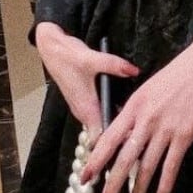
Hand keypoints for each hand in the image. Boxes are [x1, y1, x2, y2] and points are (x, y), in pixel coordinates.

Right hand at [35, 22, 139, 140]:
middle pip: (103, 134)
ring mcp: (83, 107)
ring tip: (136, 123)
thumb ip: (114, 65)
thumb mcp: (92, 59)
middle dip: (120, 136)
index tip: (132, 142)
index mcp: (86, 107)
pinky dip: (110, 115)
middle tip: (141, 133)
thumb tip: (134, 70)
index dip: (114, 143)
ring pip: (101, 125)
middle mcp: (83, 111)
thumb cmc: (66, 57)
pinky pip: (99, 115)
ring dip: (115, 126)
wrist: (52, 49)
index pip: (99, 138)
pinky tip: (124, 108)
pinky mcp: (84, 101)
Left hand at [80, 35, 192, 192]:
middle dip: (112, 183)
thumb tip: (123, 133)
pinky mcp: (185, 135)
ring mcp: (166, 129)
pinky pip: (172, 165)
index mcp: (134, 106)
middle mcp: (146, 120)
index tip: (86, 176)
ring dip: (138, 187)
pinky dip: (165, 184)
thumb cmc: (175, 76)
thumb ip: (135, 112)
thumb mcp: (146, 89)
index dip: (96, 159)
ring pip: (147, 165)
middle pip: (125, 157)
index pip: (109, 138)